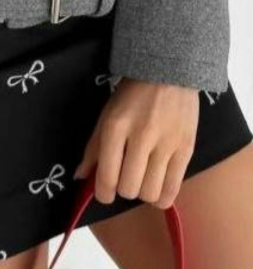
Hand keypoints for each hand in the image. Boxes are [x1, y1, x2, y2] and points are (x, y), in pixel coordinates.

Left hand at [73, 77, 199, 208]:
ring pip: (150, 192)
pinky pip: (173, 189)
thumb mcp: (107, 113)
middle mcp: (141, 136)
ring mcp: (166, 144)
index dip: (103, 193)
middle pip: (129, 188)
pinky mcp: (187, 149)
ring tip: (142, 179)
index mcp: (116, 126)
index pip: (107, 176)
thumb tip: (81, 176)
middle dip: (123, 190)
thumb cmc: (132, 94)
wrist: (169, 71)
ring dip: (143, 192)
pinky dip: (162, 196)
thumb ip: (94, 146)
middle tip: (125, 178)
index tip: (104, 193)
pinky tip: (157, 187)